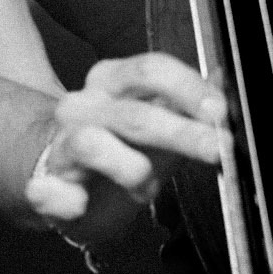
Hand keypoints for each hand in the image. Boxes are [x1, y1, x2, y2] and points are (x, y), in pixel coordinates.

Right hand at [24, 51, 226, 235]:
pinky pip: (47, 190)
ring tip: (147, 190)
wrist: (62, 176)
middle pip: (133, 113)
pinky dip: (63, 198)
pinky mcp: (45, 186)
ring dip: (130, 170)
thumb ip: (192, 101)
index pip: (151, 70)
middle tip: (216, 150)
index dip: (189, 89)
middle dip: (180, 133)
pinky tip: (77, 203)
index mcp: (113, 81)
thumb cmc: (120, 146)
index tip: (221, 112)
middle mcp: (84, 105)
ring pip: (91, 144)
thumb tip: (227, 76)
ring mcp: (61, 145)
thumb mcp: (160, 119)